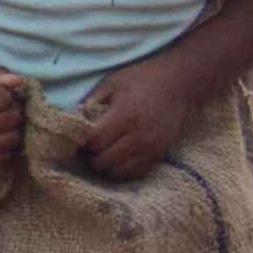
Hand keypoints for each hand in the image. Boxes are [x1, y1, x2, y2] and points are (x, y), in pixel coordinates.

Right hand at [0, 66, 27, 176]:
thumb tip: (19, 82)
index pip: (5, 99)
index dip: (6, 93)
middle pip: (10, 119)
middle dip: (12, 109)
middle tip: (1, 106)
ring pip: (11, 139)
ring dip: (12, 128)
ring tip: (0, 119)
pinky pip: (2, 157)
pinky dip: (5, 146)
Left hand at [72, 63, 192, 180]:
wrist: (180, 83)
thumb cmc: (142, 79)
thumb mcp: (112, 83)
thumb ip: (90, 101)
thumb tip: (72, 120)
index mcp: (125, 115)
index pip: (94, 142)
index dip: (82, 141)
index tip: (81, 135)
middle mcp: (139, 135)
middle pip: (102, 161)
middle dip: (91, 155)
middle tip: (91, 145)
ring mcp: (151, 147)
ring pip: (117, 171)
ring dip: (106, 164)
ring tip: (104, 151)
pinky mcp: (159, 153)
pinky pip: (135, 173)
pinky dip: (122, 169)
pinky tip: (119, 157)